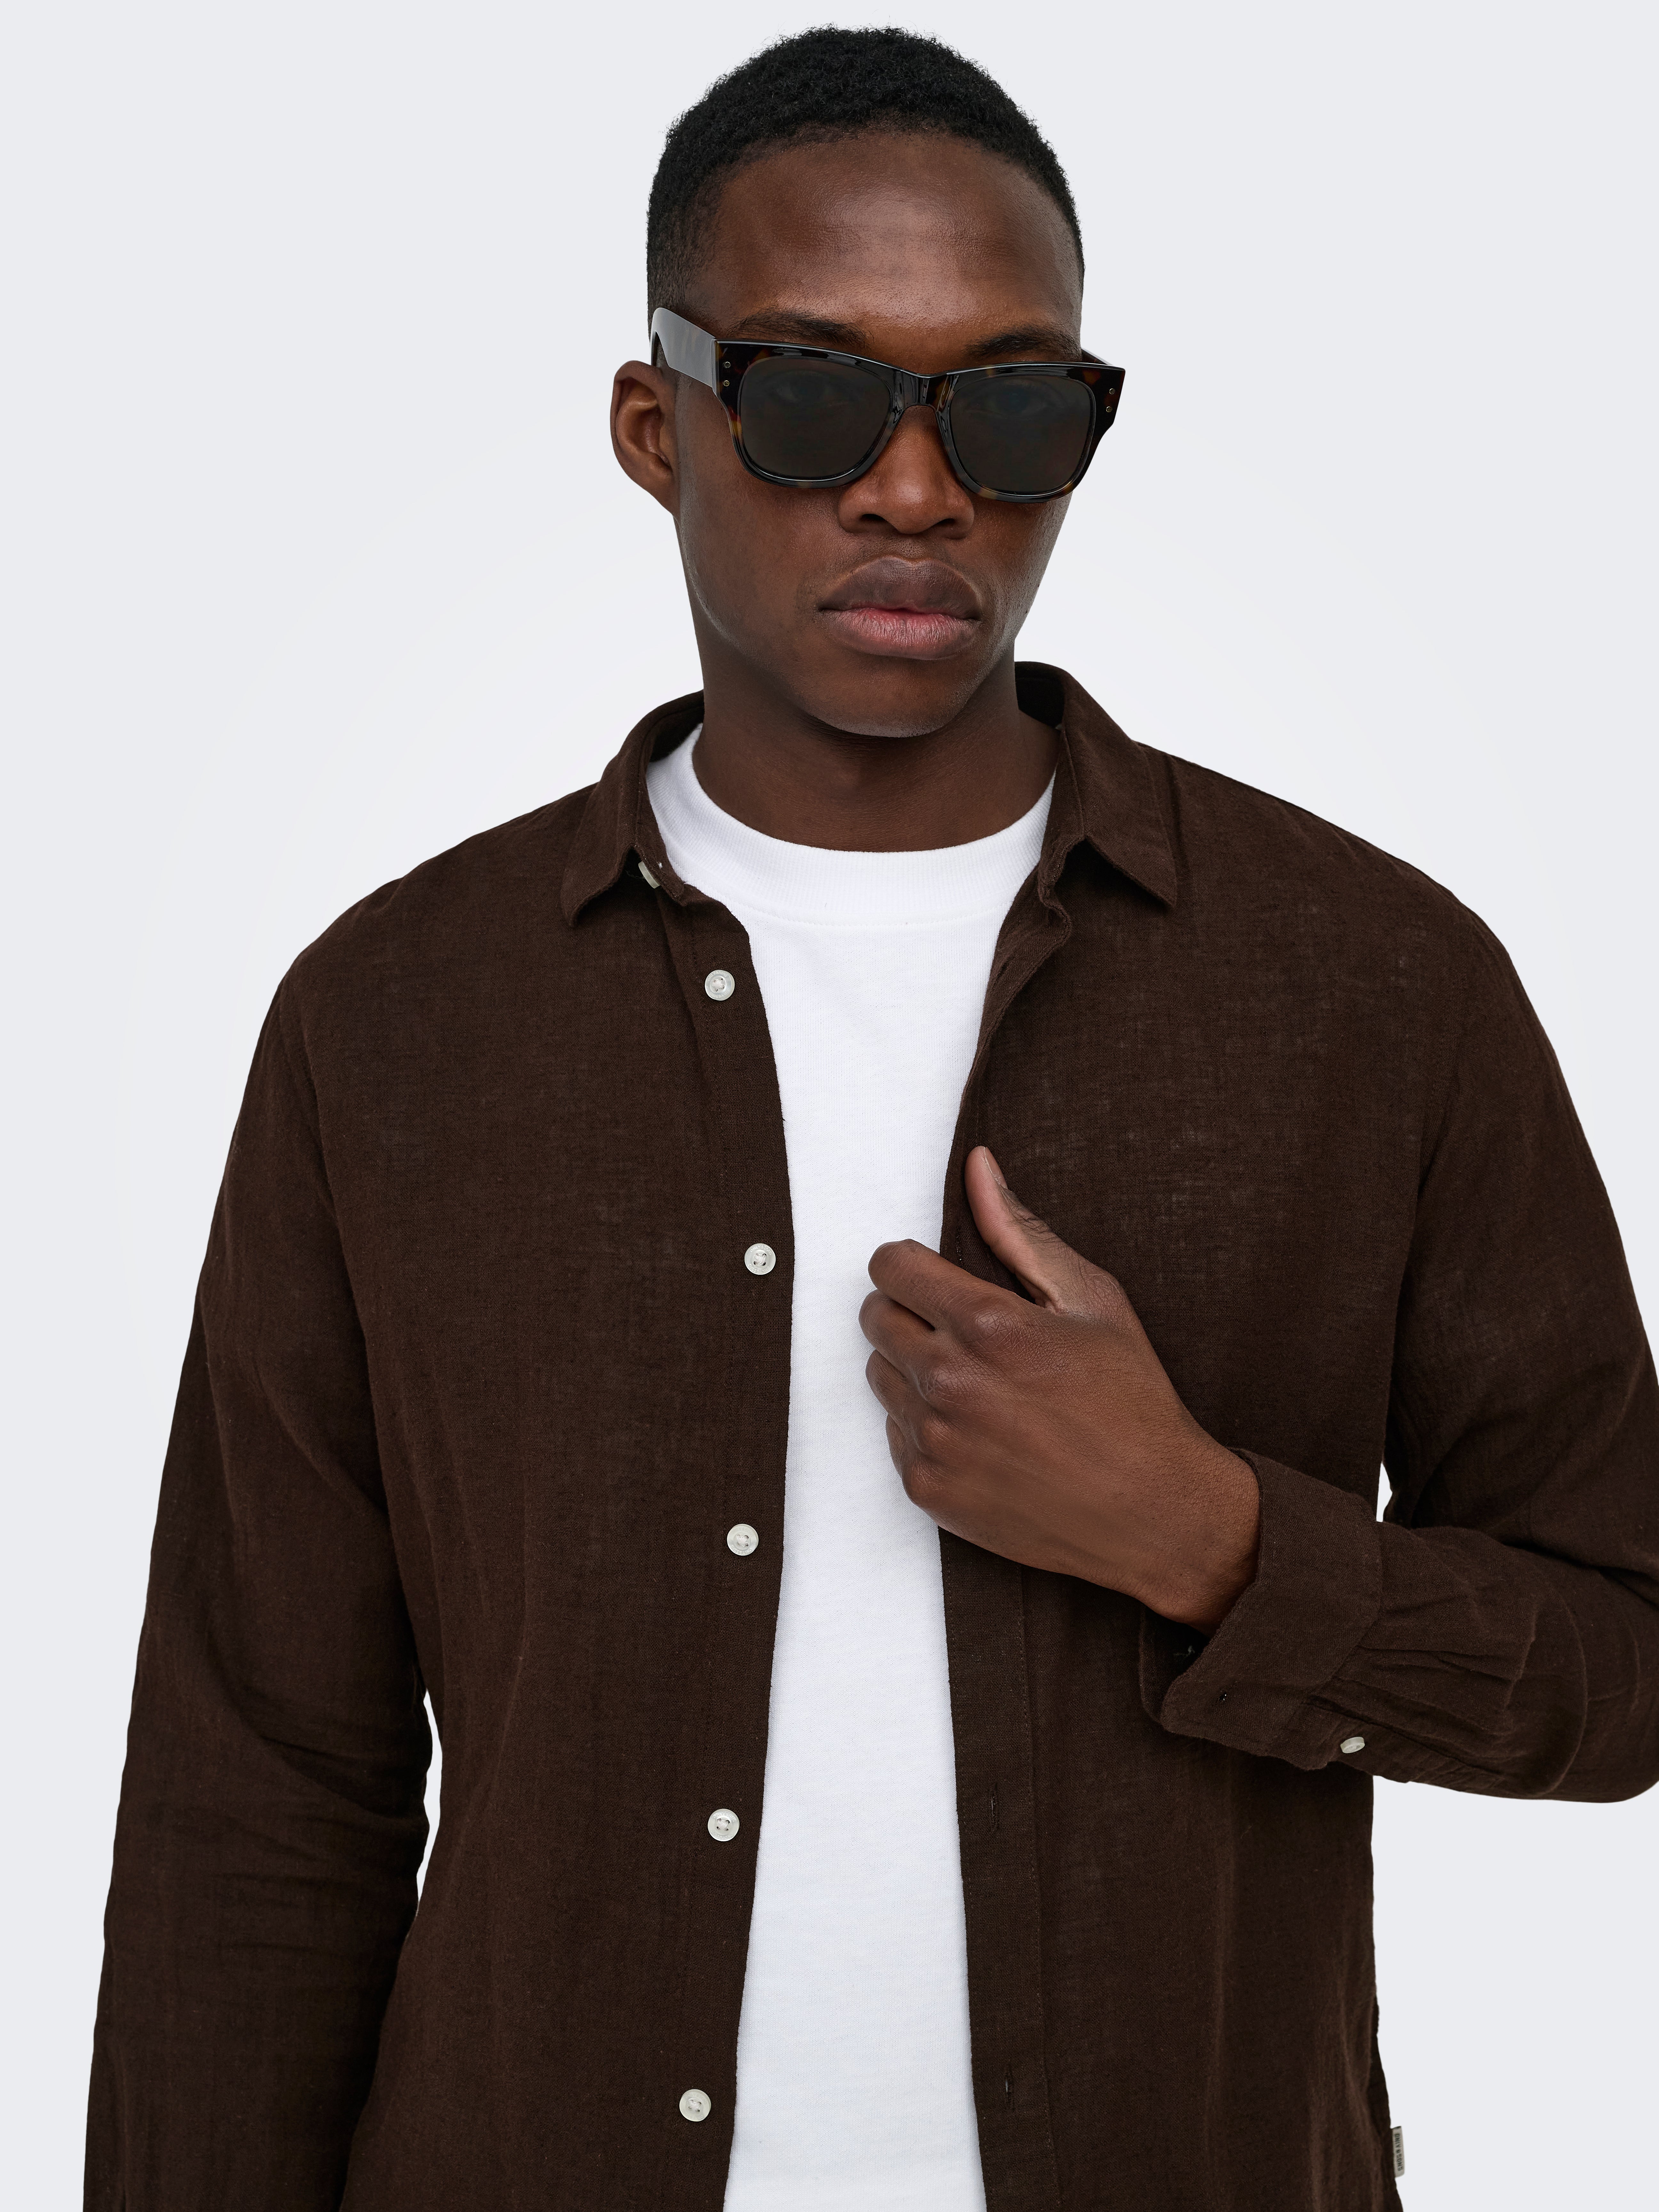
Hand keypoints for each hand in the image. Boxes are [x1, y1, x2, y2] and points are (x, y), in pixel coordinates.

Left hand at [860, 1147, 1259, 1632]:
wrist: (1153, 1512)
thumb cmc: (1131, 1401)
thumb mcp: (1092, 1299)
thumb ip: (1020, 1231)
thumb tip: (977, 1166)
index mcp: (988, 1327)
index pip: (891, 1267)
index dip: (908, 1263)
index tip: (932, 1275)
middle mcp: (950, 1383)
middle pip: (876, 1318)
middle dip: (908, 1311)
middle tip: (960, 1329)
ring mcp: (935, 1440)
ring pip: (879, 1375)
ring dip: (912, 1368)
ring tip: (974, 1381)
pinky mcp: (929, 1488)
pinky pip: (893, 1434)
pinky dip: (923, 1425)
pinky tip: (976, 1429)